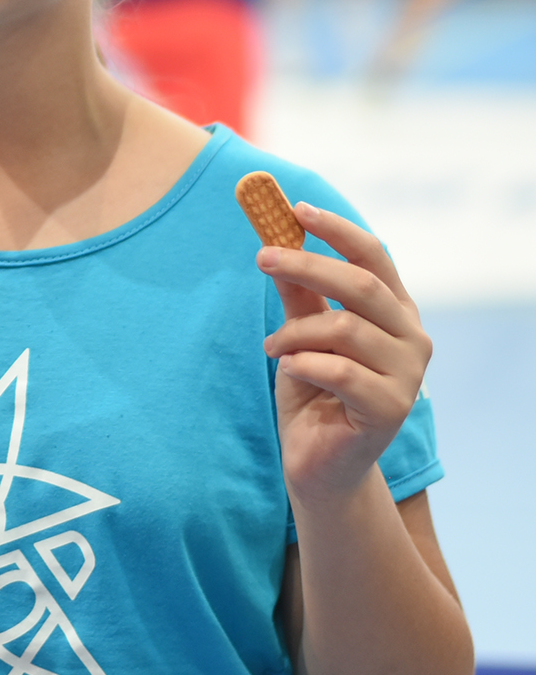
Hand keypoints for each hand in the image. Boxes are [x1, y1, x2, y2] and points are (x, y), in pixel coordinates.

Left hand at [260, 203, 431, 508]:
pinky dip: (305, 363)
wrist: (319, 464)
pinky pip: (341, 371)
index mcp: (396, 311)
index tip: (296, 209)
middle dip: (307, 265)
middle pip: (361, 285)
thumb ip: (297, 291)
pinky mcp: (391, 409)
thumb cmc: (313, 392)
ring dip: (297, 331)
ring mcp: (408, 376)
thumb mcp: (302, 333)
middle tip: (262, 257)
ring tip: (273, 347)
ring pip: (346, 328)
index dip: (337, 230)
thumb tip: (272, 237)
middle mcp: (412, 338)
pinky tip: (290, 370)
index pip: (374, 256)